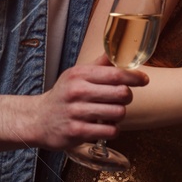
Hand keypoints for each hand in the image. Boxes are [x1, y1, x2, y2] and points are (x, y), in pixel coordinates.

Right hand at [33, 56, 147, 149]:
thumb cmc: (63, 95)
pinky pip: (109, 131)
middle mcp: (77, 92)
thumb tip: (119, 49)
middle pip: (121, 93)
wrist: (36, 119)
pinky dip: (112, 129)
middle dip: (127, 97)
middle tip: (122, 99)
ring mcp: (76, 113)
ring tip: (111, 113)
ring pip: (118, 113)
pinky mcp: (76, 132)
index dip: (134, 77)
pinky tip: (105, 126)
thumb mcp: (76, 75)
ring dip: (119, 114)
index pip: (116, 74)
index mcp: (79, 75)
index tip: (144, 80)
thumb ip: (99, 64)